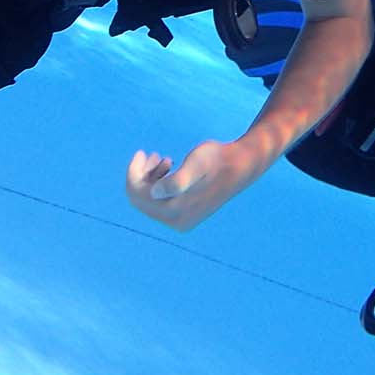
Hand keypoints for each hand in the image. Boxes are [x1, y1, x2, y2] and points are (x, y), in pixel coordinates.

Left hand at [124, 139, 269, 231]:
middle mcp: (176, 221)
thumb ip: (177, 180)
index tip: (142, 152)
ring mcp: (180, 220)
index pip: (138, 195)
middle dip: (141, 175)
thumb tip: (155, 193)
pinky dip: (159, 183)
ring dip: (151, 177)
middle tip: (151, 154)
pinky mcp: (185, 214)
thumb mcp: (196, 165)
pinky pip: (160, 201)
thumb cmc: (217, 160)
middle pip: (142, 199)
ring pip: (150, 199)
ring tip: (164, 158)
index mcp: (176, 212)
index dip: (133, 172)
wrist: (240, 166)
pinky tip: (169, 166)